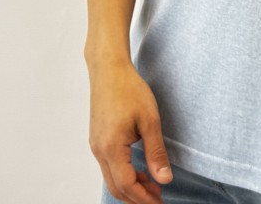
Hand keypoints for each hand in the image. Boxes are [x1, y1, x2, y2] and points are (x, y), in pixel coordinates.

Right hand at [88, 59, 172, 202]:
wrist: (108, 69)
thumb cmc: (129, 89)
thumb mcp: (149, 120)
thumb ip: (156, 152)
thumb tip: (164, 179)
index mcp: (111, 148)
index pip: (127, 185)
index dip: (144, 199)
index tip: (160, 203)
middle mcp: (99, 151)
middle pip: (116, 187)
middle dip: (137, 198)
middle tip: (159, 198)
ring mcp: (96, 145)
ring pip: (111, 178)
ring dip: (131, 187)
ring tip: (153, 185)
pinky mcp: (97, 139)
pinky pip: (109, 166)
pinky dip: (124, 174)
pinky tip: (139, 170)